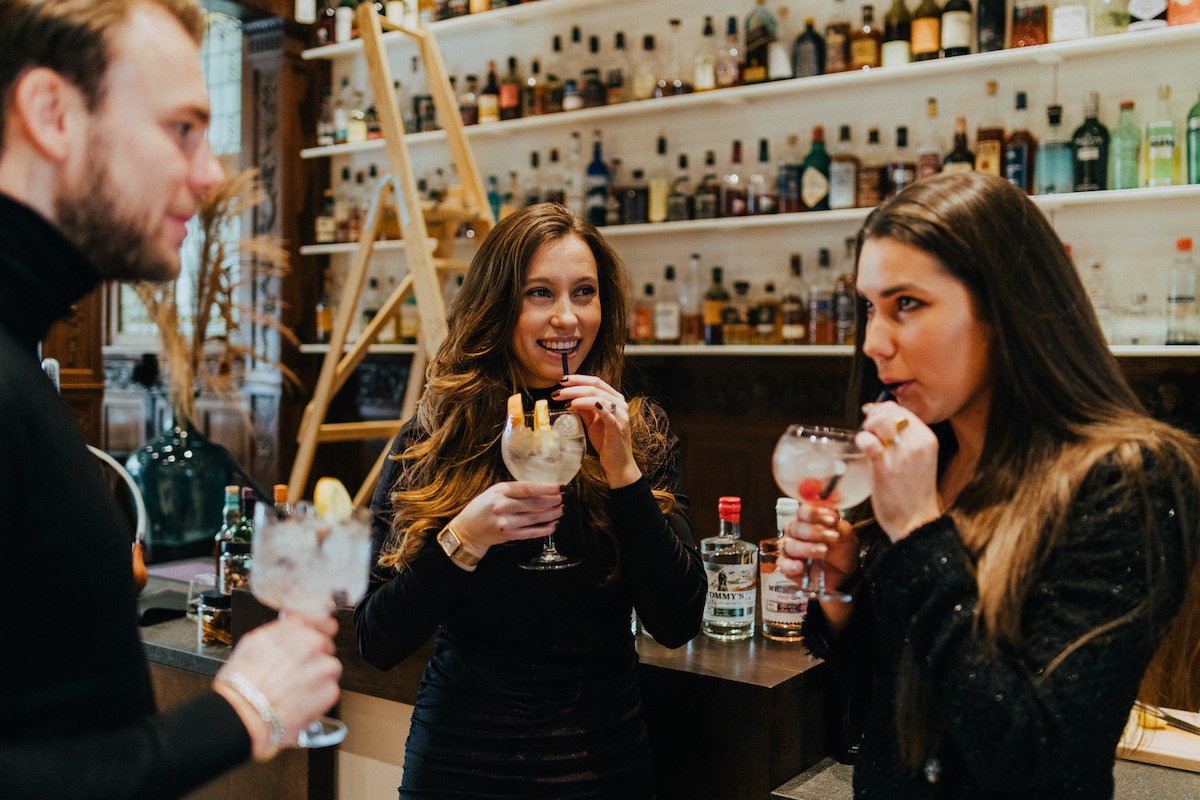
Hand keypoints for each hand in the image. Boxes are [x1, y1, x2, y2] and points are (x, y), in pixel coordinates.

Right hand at [214, 613, 340, 760]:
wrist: (244, 713)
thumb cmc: (242, 682)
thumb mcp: (254, 642)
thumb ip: (281, 634)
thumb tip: (291, 635)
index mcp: (295, 627)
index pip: (323, 622)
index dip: (320, 633)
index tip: (318, 640)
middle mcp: (313, 642)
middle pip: (326, 647)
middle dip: (314, 658)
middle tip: (295, 673)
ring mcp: (325, 666)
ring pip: (329, 669)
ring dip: (318, 678)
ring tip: (294, 691)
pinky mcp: (330, 690)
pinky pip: (330, 690)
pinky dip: (318, 697)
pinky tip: (299, 702)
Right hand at [449, 481, 563, 555]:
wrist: (468, 530)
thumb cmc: (482, 507)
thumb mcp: (494, 492)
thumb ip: (514, 490)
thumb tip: (541, 488)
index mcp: (500, 491)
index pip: (528, 488)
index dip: (547, 488)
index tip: (560, 486)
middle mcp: (503, 506)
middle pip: (535, 503)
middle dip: (553, 500)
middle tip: (564, 498)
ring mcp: (506, 523)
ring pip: (536, 518)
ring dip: (552, 514)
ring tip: (562, 509)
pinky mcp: (509, 536)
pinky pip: (532, 532)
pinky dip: (545, 529)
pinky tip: (554, 525)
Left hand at [552, 375, 640, 487]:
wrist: (618, 463)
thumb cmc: (606, 441)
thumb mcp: (592, 421)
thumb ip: (584, 408)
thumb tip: (569, 397)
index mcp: (615, 399)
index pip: (596, 382)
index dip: (578, 379)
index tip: (562, 380)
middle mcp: (620, 403)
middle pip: (595, 386)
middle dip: (574, 386)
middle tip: (557, 391)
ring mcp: (620, 414)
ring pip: (597, 396)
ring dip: (577, 395)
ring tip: (563, 400)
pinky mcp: (617, 425)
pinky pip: (603, 411)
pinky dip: (588, 405)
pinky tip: (574, 405)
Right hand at [777, 503, 857, 588]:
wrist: (845, 572)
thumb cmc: (841, 549)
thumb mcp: (845, 535)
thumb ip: (839, 525)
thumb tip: (833, 517)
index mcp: (807, 520)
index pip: (803, 511)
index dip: (815, 514)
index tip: (831, 520)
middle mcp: (795, 532)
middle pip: (796, 527)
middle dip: (815, 532)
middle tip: (832, 537)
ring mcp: (790, 549)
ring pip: (790, 545)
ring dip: (808, 548)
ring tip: (823, 551)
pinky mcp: (788, 566)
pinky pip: (783, 564)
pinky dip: (791, 566)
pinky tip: (801, 566)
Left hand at [856, 401, 940, 541]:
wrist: (915, 521)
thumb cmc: (913, 492)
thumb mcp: (918, 459)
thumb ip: (905, 439)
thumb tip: (880, 416)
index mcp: (927, 439)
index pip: (902, 410)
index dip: (884, 409)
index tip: (873, 414)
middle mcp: (916, 443)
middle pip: (889, 412)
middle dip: (873, 416)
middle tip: (868, 430)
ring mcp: (900, 454)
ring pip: (878, 421)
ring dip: (867, 428)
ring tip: (867, 442)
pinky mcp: (884, 466)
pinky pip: (868, 440)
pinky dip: (862, 440)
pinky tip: (864, 450)